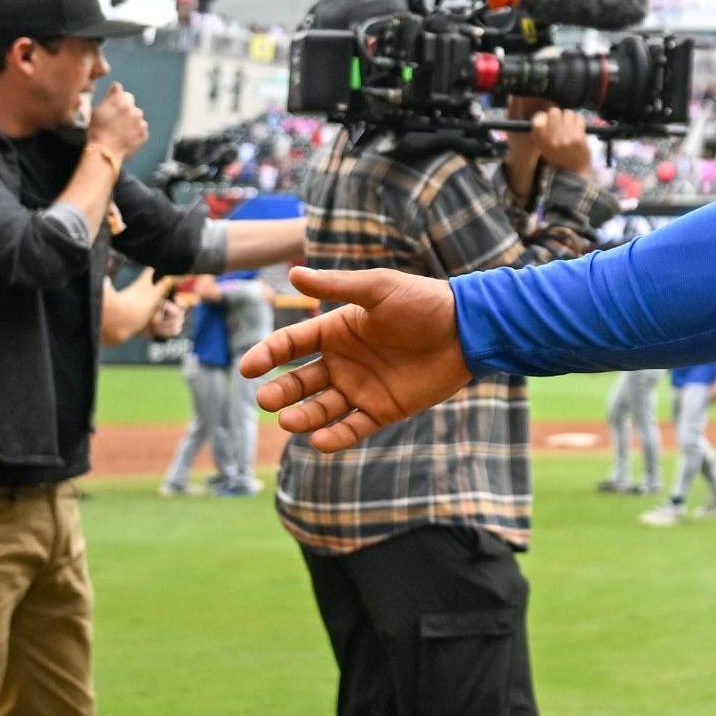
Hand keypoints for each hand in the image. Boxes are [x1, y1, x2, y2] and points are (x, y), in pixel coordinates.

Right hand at [84, 82, 149, 162]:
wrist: (105, 152)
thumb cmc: (97, 131)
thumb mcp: (98, 111)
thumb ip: (110, 97)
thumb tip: (117, 86)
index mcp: (122, 102)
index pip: (125, 95)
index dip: (118, 102)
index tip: (113, 110)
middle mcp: (134, 110)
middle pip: (132, 107)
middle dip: (125, 112)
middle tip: (115, 123)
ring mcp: (141, 123)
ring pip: (137, 119)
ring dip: (131, 122)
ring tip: (120, 132)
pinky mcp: (144, 135)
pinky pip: (141, 130)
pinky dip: (135, 133)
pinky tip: (125, 138)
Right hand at [244, 267, 469, 450]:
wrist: (466, 330)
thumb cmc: (422, 302)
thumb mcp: (377, 288)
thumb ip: (336, 286)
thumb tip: (292, 273)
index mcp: (335, 331)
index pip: (290, 344)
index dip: (268, 354)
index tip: (248, 367)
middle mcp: (342, 361)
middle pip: (299, 381)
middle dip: (281, 392)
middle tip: (266, 399)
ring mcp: (360, 387)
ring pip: (321, 408)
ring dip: (303, 417)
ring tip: (290, 422)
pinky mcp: (382, 409)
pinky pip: (352, 427)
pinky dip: (335, 437)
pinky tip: (319, 441)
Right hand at [527, 107, 590, 177]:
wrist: (575, 172)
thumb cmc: (559, 158)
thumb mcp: (544, 148)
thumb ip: (541, 133)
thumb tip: (543, 114)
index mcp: (541, 142)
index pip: (538, 119)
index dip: (543, 115)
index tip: (547, 118)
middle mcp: (552, 140)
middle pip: (554, 112)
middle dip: (558, 114)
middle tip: (561, 121)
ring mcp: (566, 138)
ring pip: (568, 113)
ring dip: (570, 117)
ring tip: (570, 125)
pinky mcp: (579, 138)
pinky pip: (579, 118)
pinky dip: (579, 120)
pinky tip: (578, 127)